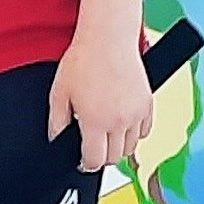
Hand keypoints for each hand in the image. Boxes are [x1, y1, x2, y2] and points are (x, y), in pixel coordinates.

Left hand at [49, 24, 152, 170]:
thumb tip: (56, 140)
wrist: (108, 39)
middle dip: (101, 156)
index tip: (82, 160)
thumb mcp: (59, 93)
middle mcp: (119, 121)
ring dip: (119, 146)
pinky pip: (145, 131)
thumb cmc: (83, 61)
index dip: (85, 164)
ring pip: (132, 147)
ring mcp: (136, 114)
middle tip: (91, 146)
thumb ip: (57, 122)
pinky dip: (134, 133)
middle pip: (114, 158)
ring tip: (106, 134)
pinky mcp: (148, 104)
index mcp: (95, 121)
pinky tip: (121, 124)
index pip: (94, 160)